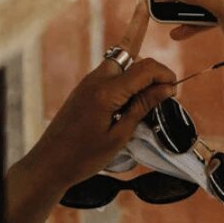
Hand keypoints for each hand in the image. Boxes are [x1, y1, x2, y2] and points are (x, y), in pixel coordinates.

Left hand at [11, 0, 175, 193]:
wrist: (48, 164)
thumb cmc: (83, 156)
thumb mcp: (120, 135)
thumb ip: (143, 106)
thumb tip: (167, 87)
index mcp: (107, 92)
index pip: (145, 68)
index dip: (165, 74)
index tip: (175, 89)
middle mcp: (97, 79)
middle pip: (134, 58)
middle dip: (153, 71)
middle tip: (164, 94)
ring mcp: (90, 81)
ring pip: (124, 63)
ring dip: (140, 76)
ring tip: (148, 101)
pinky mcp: (86, 87)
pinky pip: (113, 74)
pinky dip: (128, 82)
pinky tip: (131, 104)